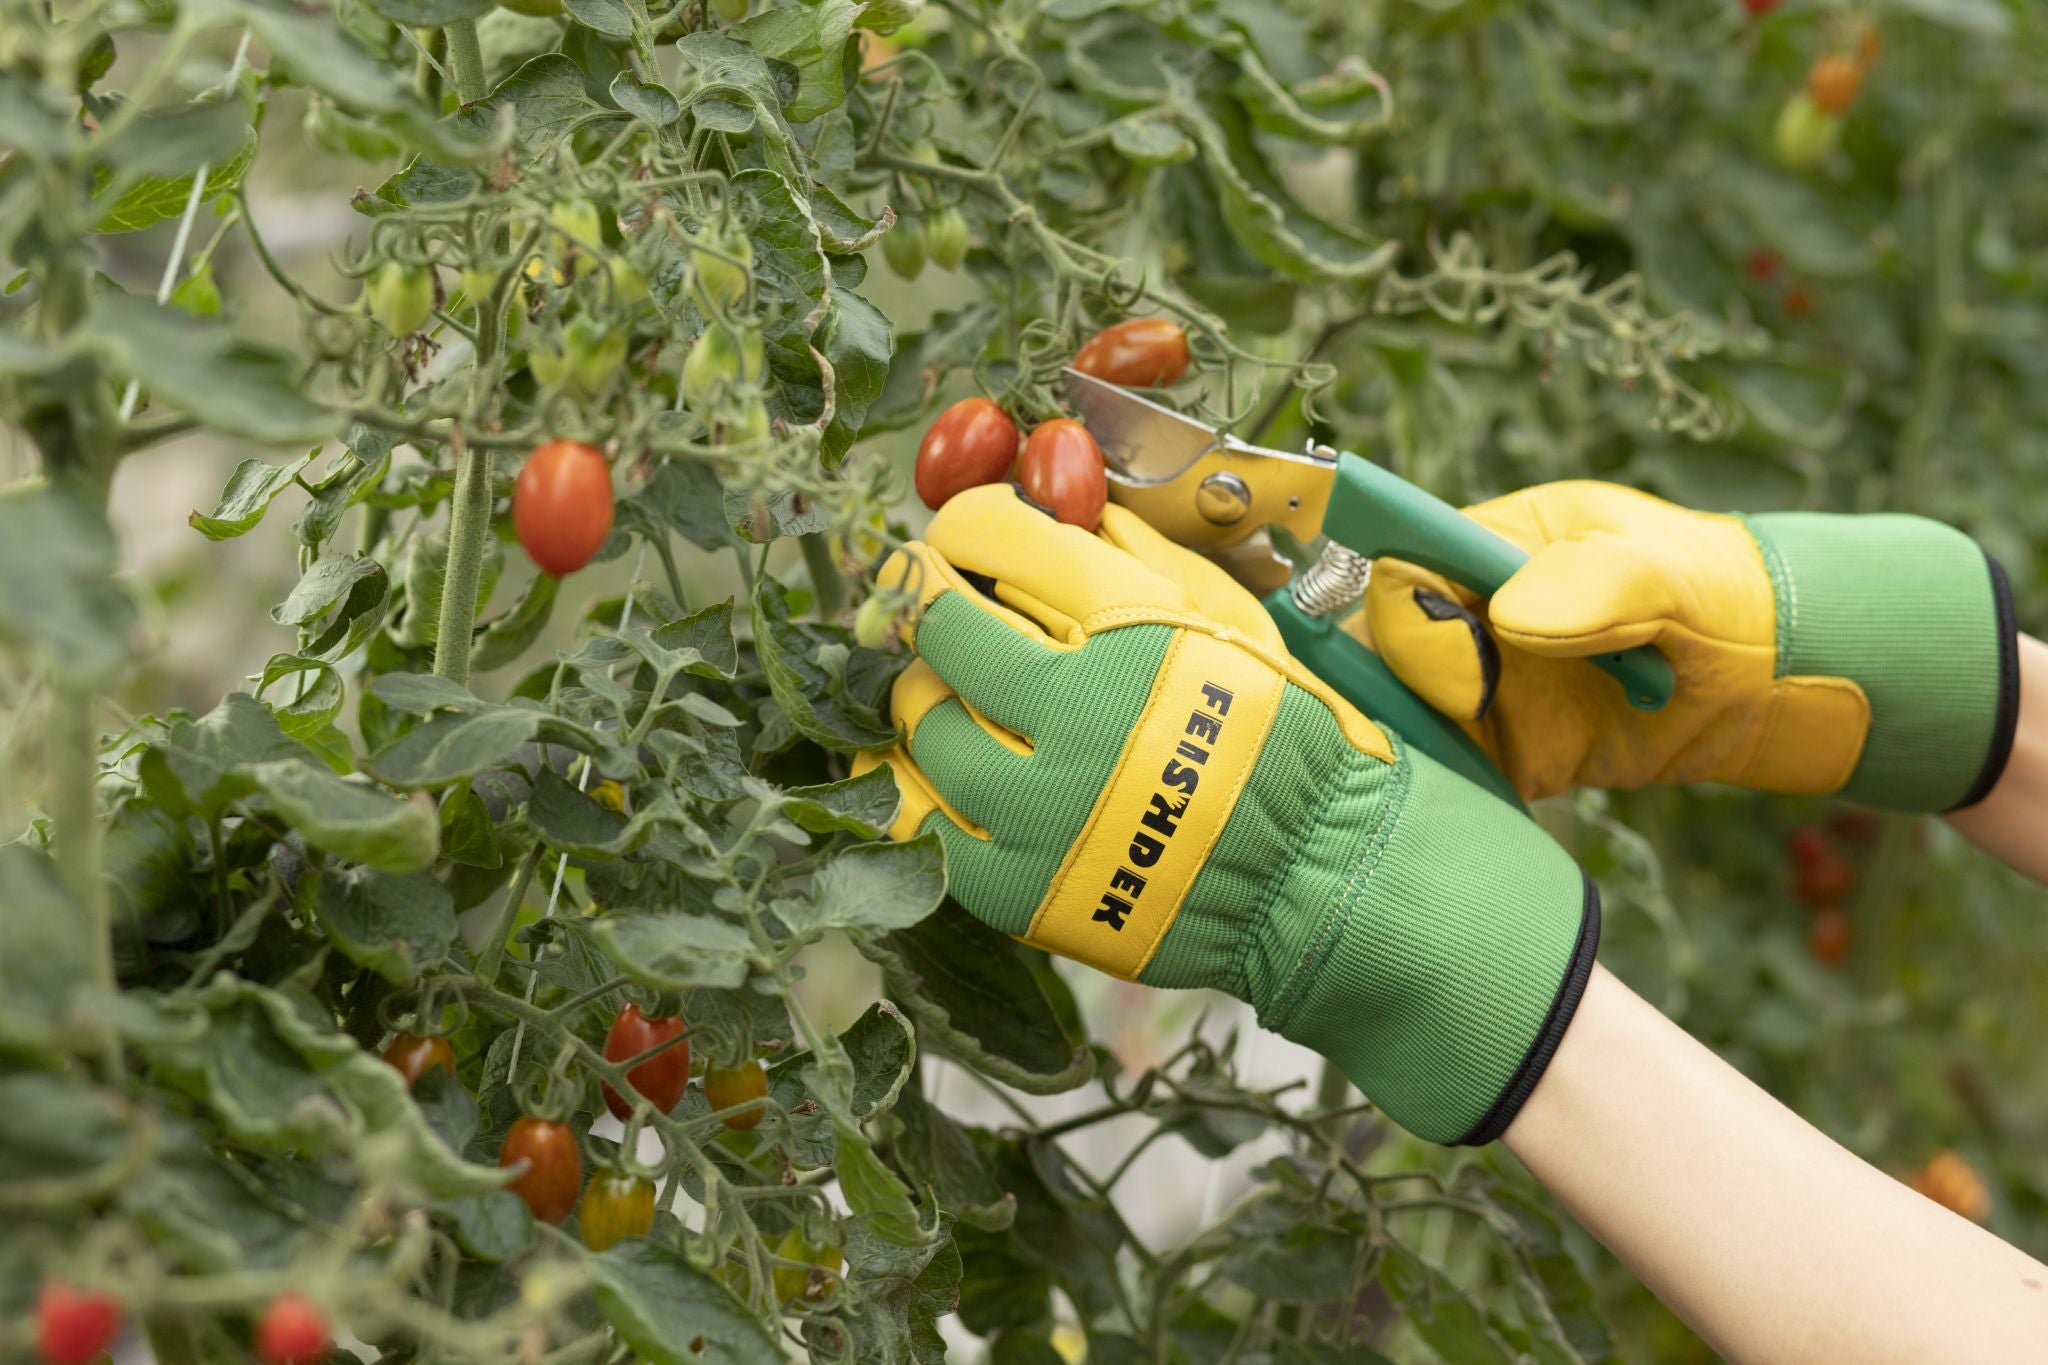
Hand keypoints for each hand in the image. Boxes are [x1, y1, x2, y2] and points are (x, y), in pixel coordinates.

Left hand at [854, 485, 1597, 1144]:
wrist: (1315, 876)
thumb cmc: (1278, 735)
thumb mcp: (1228, 615)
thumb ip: (1134, 552)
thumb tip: (1049, 492)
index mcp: (1132, 631)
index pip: (994, 538)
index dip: (962, 526)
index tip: (960, 535)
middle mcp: (1075, 714)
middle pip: (941, 624)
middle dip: (931, 598)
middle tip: (939, 603)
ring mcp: (1036, 810)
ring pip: (922, 719)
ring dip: (927, 691)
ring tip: (954, 691)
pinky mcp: (1011, 887)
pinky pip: (914, 818)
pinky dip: (908, 779)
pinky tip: (924, 760)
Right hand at [1358, 481, 2018, 809]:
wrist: (1783, 679)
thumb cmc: (1729, 600)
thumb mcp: (1673, 578)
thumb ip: (1598, 587)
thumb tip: (1508, 622)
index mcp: (1501, 543)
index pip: (1407, 570)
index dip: (1410, 615)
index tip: (1463, 665)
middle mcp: (1477, 612)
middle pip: (1390, 650)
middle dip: (1412, 693)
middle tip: (1477, 722)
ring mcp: (1490, 684)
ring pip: (1409, 715)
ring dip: (1422, 748)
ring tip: (1474, 769)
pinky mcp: (1512, 750)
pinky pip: (1455, 770)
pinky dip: (1452, 790)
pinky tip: (1473, 807)